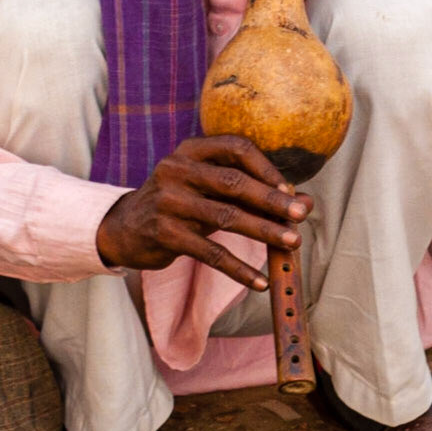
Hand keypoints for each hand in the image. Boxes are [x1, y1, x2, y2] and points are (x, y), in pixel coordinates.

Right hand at [94, 134, 309, 287]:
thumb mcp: (211, 191)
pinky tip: (259, 281)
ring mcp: (168, 201)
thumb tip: (306, 203)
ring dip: (264, 231)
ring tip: (291, 244)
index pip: (236, 148)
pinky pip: (210, 253)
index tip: (289, 190)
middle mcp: (176, 170)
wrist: (125, 228)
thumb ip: (255, 193)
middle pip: (234, 182)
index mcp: (191, 151)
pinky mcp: (164, 234)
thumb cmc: (180, 204)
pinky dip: (239, 268)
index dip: (266, 168)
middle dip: (271, 200)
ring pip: (226, 216)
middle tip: (299, 216)